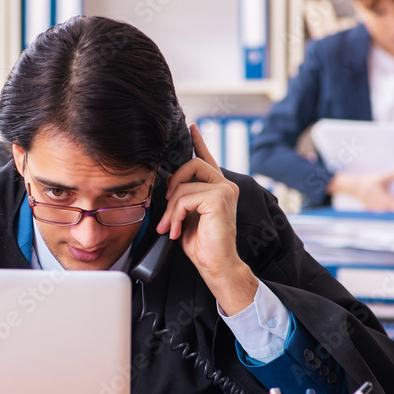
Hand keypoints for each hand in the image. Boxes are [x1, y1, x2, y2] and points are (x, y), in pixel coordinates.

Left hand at [156, 124, 258, 314]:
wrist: (216, 265)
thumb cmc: (203, 245)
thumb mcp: (187, 215)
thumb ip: (182, 197)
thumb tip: (168, 185)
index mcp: (218, 188)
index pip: (207, 158)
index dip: (198, 142)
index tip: (192, 128)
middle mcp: (225, 186)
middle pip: (192, 164)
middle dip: (173, 183)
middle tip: (167, 205)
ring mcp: (224, 191)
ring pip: (184, 185)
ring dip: (171, 208)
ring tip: (170, 227)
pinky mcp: (219, 199)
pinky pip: (185, 197)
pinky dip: (175, 214)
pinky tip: (176, 229)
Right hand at [327, 169, 393, 211]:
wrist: (354, 187)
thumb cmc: (367, 182)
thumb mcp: (381, 177)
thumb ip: (393, 174)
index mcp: (385, 200)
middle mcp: (382, 207)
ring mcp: (377, 209)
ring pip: (389, 215)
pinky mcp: (374, 209)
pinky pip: (383, 213)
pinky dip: (388, 213)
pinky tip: (391, 212)